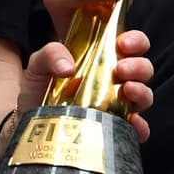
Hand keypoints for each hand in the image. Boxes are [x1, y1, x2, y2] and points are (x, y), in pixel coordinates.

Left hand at [18, 30, 154, 143]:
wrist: (29, 126)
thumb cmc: (37, 92)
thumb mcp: (38, 65)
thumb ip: (50, 54)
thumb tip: (69, 66)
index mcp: (102, 60)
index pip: (130, 45)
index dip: (135, 41)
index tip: (122, 43)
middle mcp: (114, 82)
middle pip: (143, 69)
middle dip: (139, 65)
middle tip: (121, 69)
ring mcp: (117, 108)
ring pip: (144, 96)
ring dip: (142, 91)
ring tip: (128, 90)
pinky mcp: (114, 132)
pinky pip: (137, 131)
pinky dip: (141, 126)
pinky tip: (133, 121)